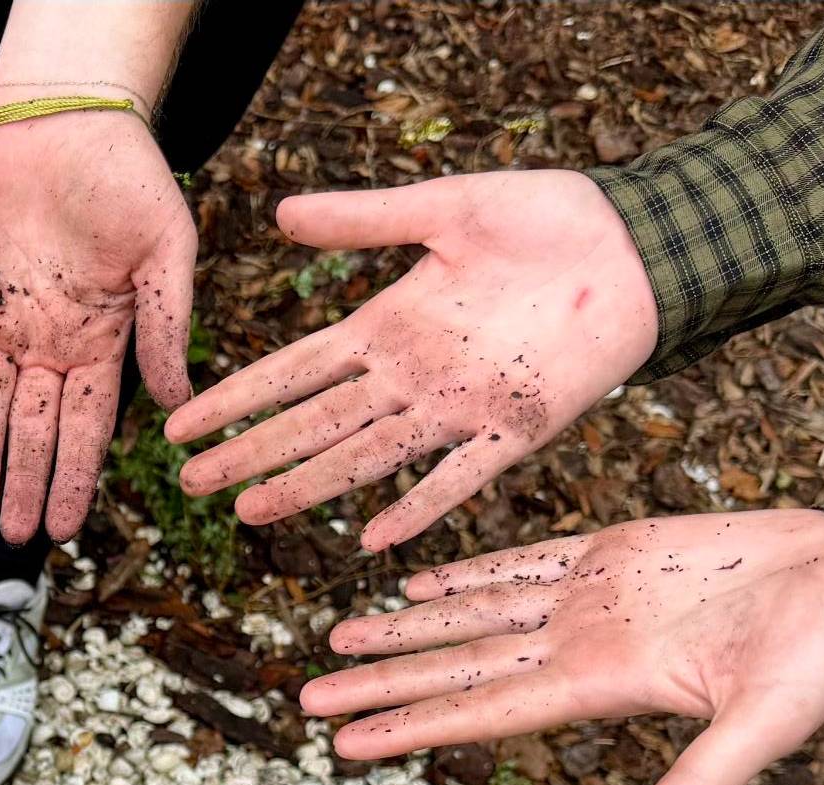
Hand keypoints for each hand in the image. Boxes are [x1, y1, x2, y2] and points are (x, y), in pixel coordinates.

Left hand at [0, 108, 195, 542]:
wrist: (62, 111)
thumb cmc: (127, 174)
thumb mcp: (163, 250)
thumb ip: (165, 327)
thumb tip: (182, 403)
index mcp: (97, 340)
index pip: (85, 426)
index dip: (74, 477)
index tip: (65, 528)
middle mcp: (44, 343)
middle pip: (30, 429)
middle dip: (23, 483)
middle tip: (13, 537)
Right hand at [167, 171, 657, 550]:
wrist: (639, 243)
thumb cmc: (549, 216)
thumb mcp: (446, 205)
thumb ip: (366, 218)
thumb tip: (280, 212)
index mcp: (391, 324)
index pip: (294, 370)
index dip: (238, 399)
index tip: (184, 426)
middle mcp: (414, 375)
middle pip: (314, 423)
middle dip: (250, 453)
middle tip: (191, 486)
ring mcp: (461, 407)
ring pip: (366, 455)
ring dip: (308, 484)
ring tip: (251, 511)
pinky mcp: (518, 427)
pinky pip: (460, 479)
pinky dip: (420, 507)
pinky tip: (375, 539)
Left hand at [304, 509, 823, 784]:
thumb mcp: (761, 728)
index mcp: (605, 687)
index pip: (483, 712)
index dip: (411, 723)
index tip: (342, 741)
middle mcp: (584, 647)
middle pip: (459, 667)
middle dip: (384, 680)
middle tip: (306, 694)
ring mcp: (596, 600)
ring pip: (476, 612)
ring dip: (409, 626)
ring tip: (339, 634)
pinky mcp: (617, 550)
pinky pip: (522, 561)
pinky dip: (466, 568)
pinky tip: (413, 578)